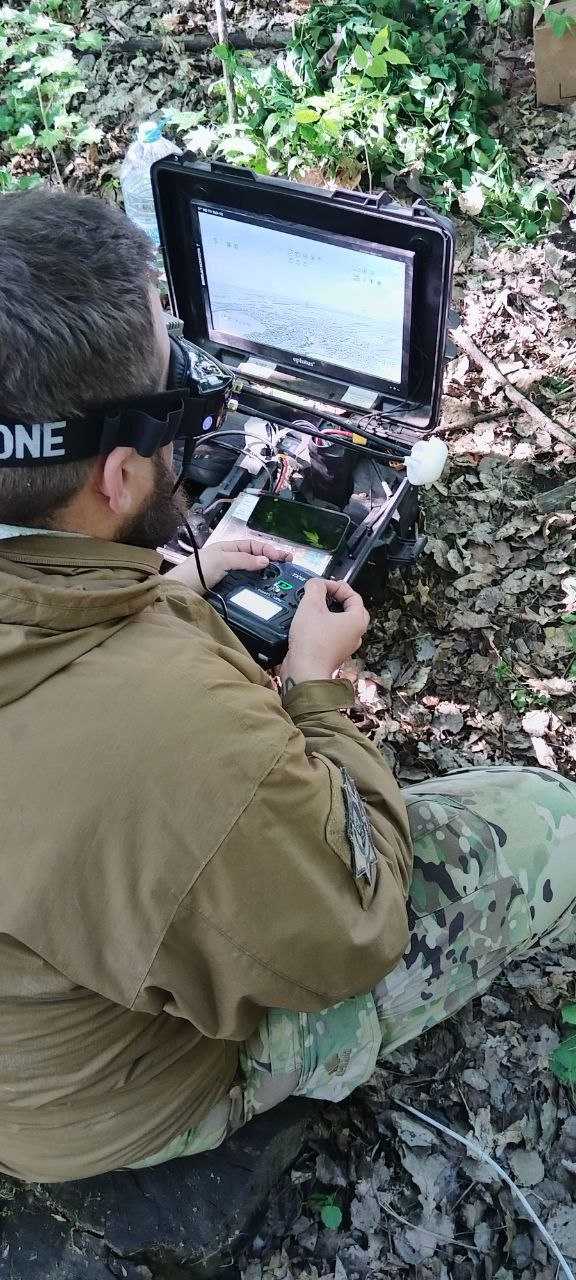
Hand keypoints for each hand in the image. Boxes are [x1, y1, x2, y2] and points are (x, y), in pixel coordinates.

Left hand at [165, 539, 291, 593]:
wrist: (178, 592)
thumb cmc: (196, 571)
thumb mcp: (221, 560)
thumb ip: (243, 560)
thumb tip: (266, 561)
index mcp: (227, 549)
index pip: (252, 546)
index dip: (267, 550)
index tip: (282, 558)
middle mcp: (229, 561)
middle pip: (254, 559)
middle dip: (270, 561)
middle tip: (287, 568)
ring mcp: (228, 576)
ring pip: (251, 574)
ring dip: (264, 576)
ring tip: (279, 580)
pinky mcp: (226, 591)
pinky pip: (245, 587)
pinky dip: (255, 588)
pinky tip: (264, 591)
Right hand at [280, 578, 369, 686]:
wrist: (304, 672)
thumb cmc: (312, 644)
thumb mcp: (310, 606)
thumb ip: (315, 588)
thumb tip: (315, 583)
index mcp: (356, 621)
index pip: (353, 595)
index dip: (337, 586)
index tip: (322, 585)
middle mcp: (355, 634)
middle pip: (352, 609)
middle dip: (339, 599)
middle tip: (325, 593)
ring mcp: (345, 645)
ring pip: (342, 623)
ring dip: (331, 613)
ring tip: (317, 607)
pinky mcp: (334, 653)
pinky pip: (333, 634)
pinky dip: (325, 626)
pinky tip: (311, 624)